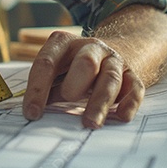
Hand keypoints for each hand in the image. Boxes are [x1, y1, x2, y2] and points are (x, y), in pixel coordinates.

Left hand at [22, 30, 144, 128]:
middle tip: (68, 99)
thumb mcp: (59, 69)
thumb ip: (48, 88)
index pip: (47, 62)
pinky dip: (128, 103)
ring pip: (110, 78)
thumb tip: (34, 112)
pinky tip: (121, 117)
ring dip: (100, 102)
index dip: (38, 88)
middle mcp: (91, 48)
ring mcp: (114, 60)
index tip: (32, 113)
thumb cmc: (76, 66)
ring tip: (90, 123)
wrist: (118, 48)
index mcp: (65, 43)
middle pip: (86, 62)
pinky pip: (134, 88)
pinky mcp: (133, 75)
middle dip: (75, 82)